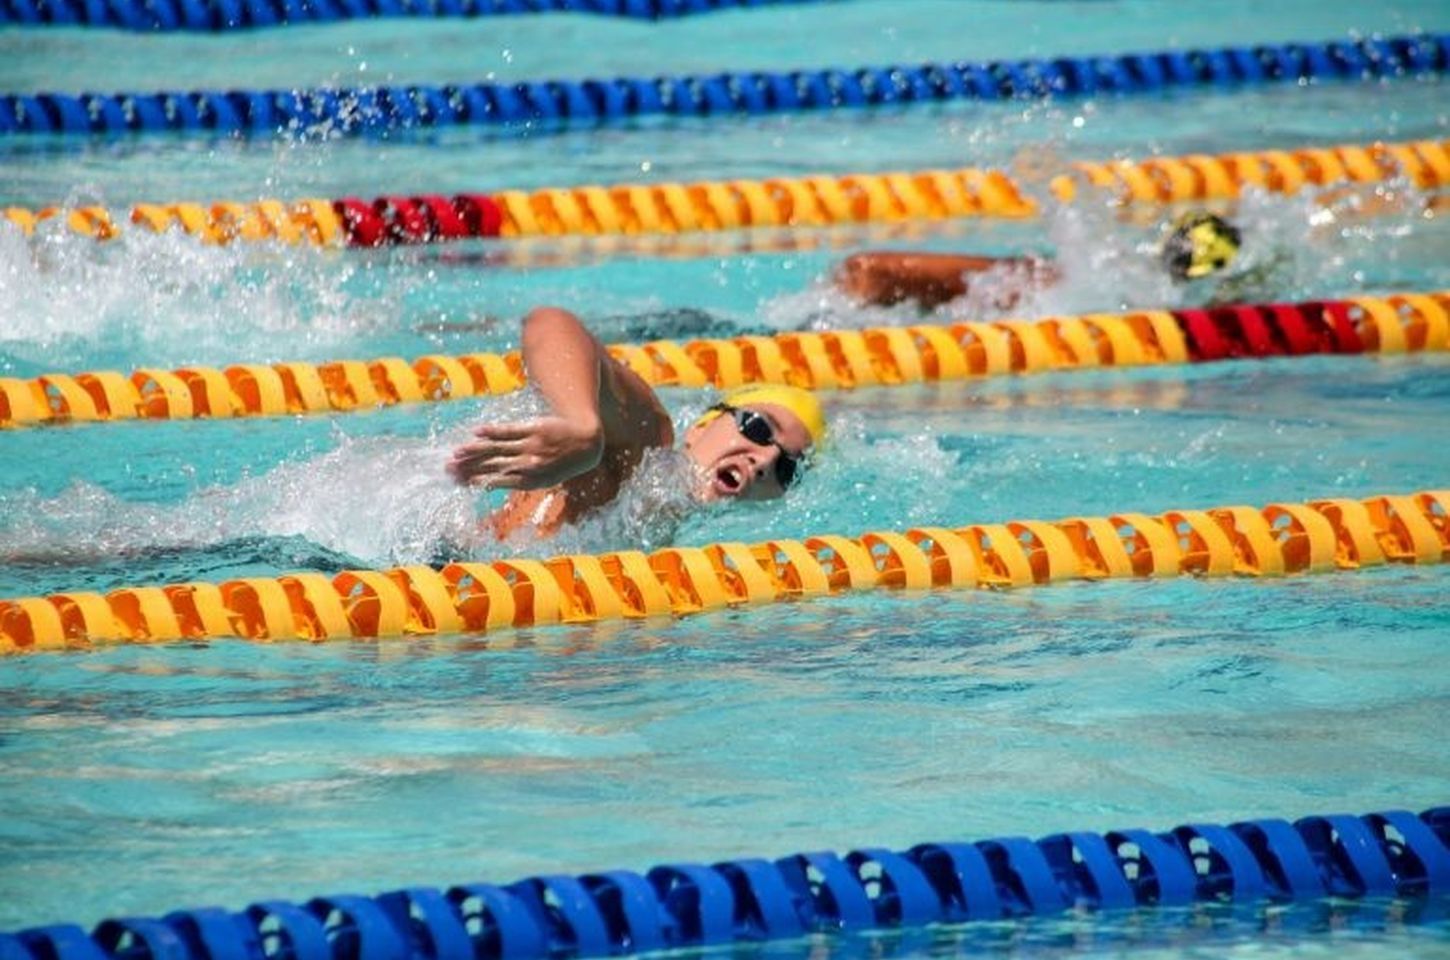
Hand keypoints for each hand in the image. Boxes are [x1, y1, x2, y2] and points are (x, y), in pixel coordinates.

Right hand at [447, 416, 603, 489]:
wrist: (586, 442)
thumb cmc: (563, 462)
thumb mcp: (545, 478)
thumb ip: (520, 480)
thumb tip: (495, 483)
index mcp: (529, 480)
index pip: (494, 481)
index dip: (474, 480)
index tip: (455, 481)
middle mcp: (527, 465)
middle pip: (491, 466)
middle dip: (468, 468)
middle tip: (447, 469)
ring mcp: (530, 446)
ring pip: (497, 449)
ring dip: (474, 451)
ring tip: (456, 453)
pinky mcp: (533, 429)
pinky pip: (509, 431)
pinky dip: (492, 432)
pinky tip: (476, 432)